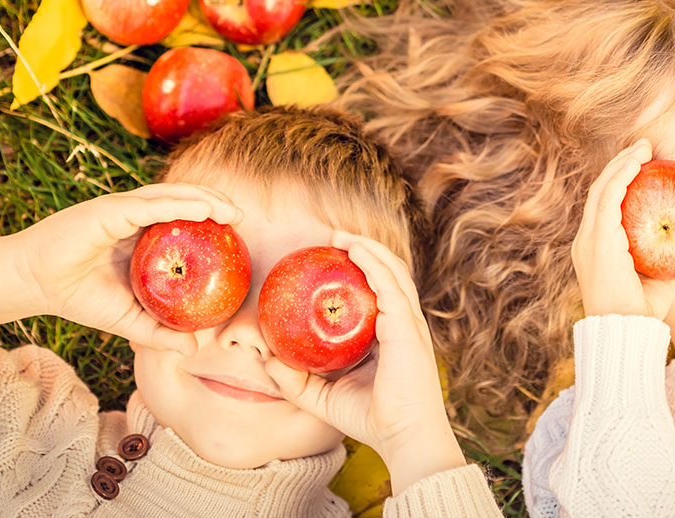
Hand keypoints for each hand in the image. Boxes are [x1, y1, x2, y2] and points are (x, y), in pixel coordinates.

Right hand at [7, 183, 242, 354]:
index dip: (210, 221)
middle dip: (214, 204)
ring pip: (171, 197)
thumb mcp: (129, 320)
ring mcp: (123, 210)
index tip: (237, 233)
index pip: (183, 221)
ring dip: (204, 199)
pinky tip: (203, 207)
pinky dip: (179, 203)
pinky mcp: (110, 209)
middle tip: (241, 217)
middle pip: (183, 203)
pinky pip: (151, 204)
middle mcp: (135, 218)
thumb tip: (193, 350)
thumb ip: (159, 331)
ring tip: (229, 209)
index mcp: (141, 237)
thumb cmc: (80, 298)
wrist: (35, 285)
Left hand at [263, 230, 464, 494]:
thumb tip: (266, 360)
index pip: (379, 292)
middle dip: (364, 248)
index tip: (331, 257)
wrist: (403, 437)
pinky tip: (355, 250)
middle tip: (333, 238)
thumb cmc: (371, 419)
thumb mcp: (322, 398)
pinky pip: (390, 286)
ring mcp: (409, 324)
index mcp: (391, 336)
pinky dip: (374, 263)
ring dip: (368, 247)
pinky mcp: (407, 328)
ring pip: (393, 271)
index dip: (361, 269)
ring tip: (340, 236)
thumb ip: (296, 381)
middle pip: (388, 273)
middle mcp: (403, 324)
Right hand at [574, 139, 674, 320]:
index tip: (644, 165)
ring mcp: (588, 240)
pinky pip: (607, 199)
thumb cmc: (645, 314)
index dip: (620, 181)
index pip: (605, 206)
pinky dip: (621, 177)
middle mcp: (587, 241)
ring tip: (642, 147)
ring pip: (601, 189)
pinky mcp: (597, 241)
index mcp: (597, 249)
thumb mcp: (672, 282)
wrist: (625, 332)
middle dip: (620, 165)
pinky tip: (637, 163)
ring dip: (621, 164)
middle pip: (600, 191)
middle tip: (645, 147)